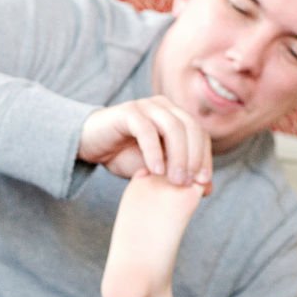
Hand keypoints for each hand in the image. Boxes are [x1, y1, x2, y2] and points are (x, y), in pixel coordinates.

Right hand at [78, 96, 211, 189]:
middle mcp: (164, 107)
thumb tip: (206, 189)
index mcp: (175, 116)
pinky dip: (154, 151)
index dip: (205, 158)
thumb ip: (179, 175)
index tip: (203, 182)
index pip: (200, 134)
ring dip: (178, 155)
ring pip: (173, 127)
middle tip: (189, 183)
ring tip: (175, 180)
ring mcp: (146, 106)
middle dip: (194, 157)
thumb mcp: (156, 169)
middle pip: (191, 128)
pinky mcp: (128, 112)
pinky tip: (155, 171)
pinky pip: (147, 130)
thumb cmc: (123, 155)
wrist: (90, 145)